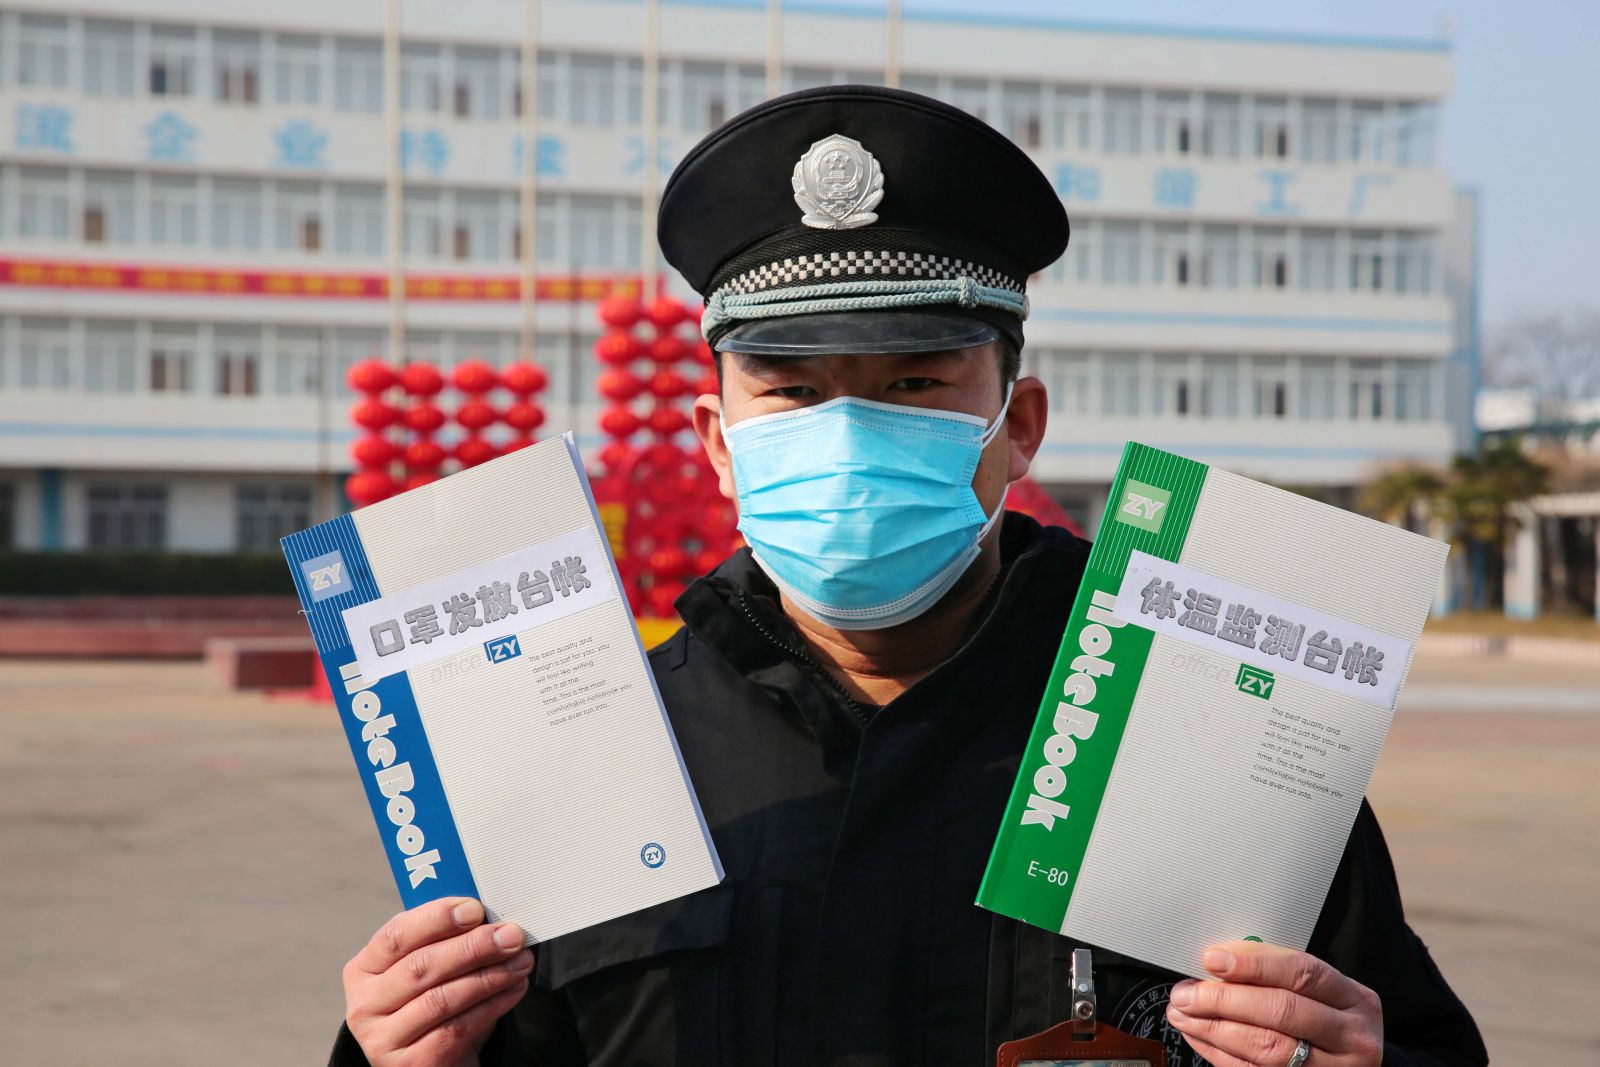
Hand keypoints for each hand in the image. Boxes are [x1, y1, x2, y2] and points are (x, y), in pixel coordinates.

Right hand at [343, 897, 533, 1066]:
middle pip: (421, 967)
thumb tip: (489, 916)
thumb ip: (445, 940)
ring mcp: (382, 1039)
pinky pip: (457, 1029)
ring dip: (489, 976)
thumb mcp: (428, 969)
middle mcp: (364, 1005)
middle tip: (510, 935)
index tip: (475, 909)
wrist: (433, 1060)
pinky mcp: (410, 1066)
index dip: (437, 919)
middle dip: (473, 947)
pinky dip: (492, 1006)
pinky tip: (513, 989)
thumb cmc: (431, 1001)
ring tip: (521, 961)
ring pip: (442, 999)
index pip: (396, 936)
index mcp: (363, 969)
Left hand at [1165, 940, 1382, 1066]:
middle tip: (1187, 993)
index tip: (1213, 959)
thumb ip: (1278, 975)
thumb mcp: (1321, 993)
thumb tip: (1218, 962)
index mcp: (1354, 999)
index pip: (1302, 972)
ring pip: (1267, 1047)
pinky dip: (1220, 1054)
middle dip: (1225, 999)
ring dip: (1215, 1029)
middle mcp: (1350, 1037)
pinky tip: (1199, 1037)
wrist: (1351, 1065)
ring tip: (1184, 1014)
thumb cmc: (1328, 1020)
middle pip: (1281, 1011)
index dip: (1254, 964)